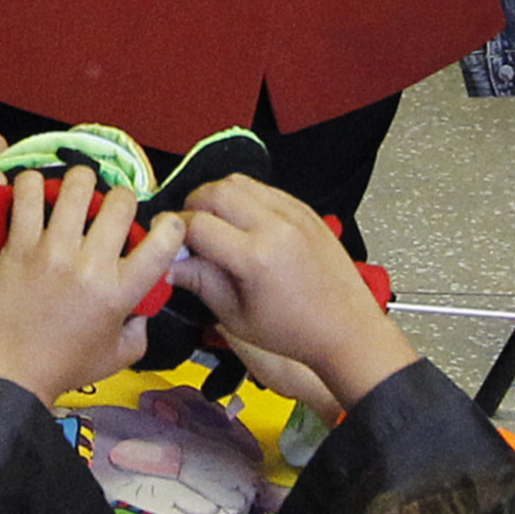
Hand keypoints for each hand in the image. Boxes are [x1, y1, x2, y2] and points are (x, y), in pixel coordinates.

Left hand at [0, 168, 186, 399]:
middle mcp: (91, 265)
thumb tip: (145, 304)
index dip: (171, 225)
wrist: (11, 373)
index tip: (162, 224)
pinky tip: (36, 190)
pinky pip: (27, 195)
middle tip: (110, 206)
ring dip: (81, 181)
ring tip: (76, 188)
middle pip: (120, 203)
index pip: (164, 243)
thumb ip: (141, 326)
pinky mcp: (19, 246)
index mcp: (121, 292)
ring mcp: (53, 252)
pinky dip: (33, 183)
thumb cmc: (65, 366)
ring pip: (76, 188)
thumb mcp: (120, 355)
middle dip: (121, 198)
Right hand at [167, 176, 414, 408]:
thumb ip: (199, 281)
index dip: (173, 231)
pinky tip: (244, 224)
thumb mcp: (235, 317)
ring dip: (218, 197)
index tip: (167, 240)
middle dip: (192, 206)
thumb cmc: (295, 332)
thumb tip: (168, 263)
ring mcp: (295, 215)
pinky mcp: (306, 212)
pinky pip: (264, 189)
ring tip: (216, 224)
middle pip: (214, 191)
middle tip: (189, 229)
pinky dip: (245, 199)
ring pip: (238, 182)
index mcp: (256, 258)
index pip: (196, 225)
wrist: (347, 331)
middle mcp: (277, 227)